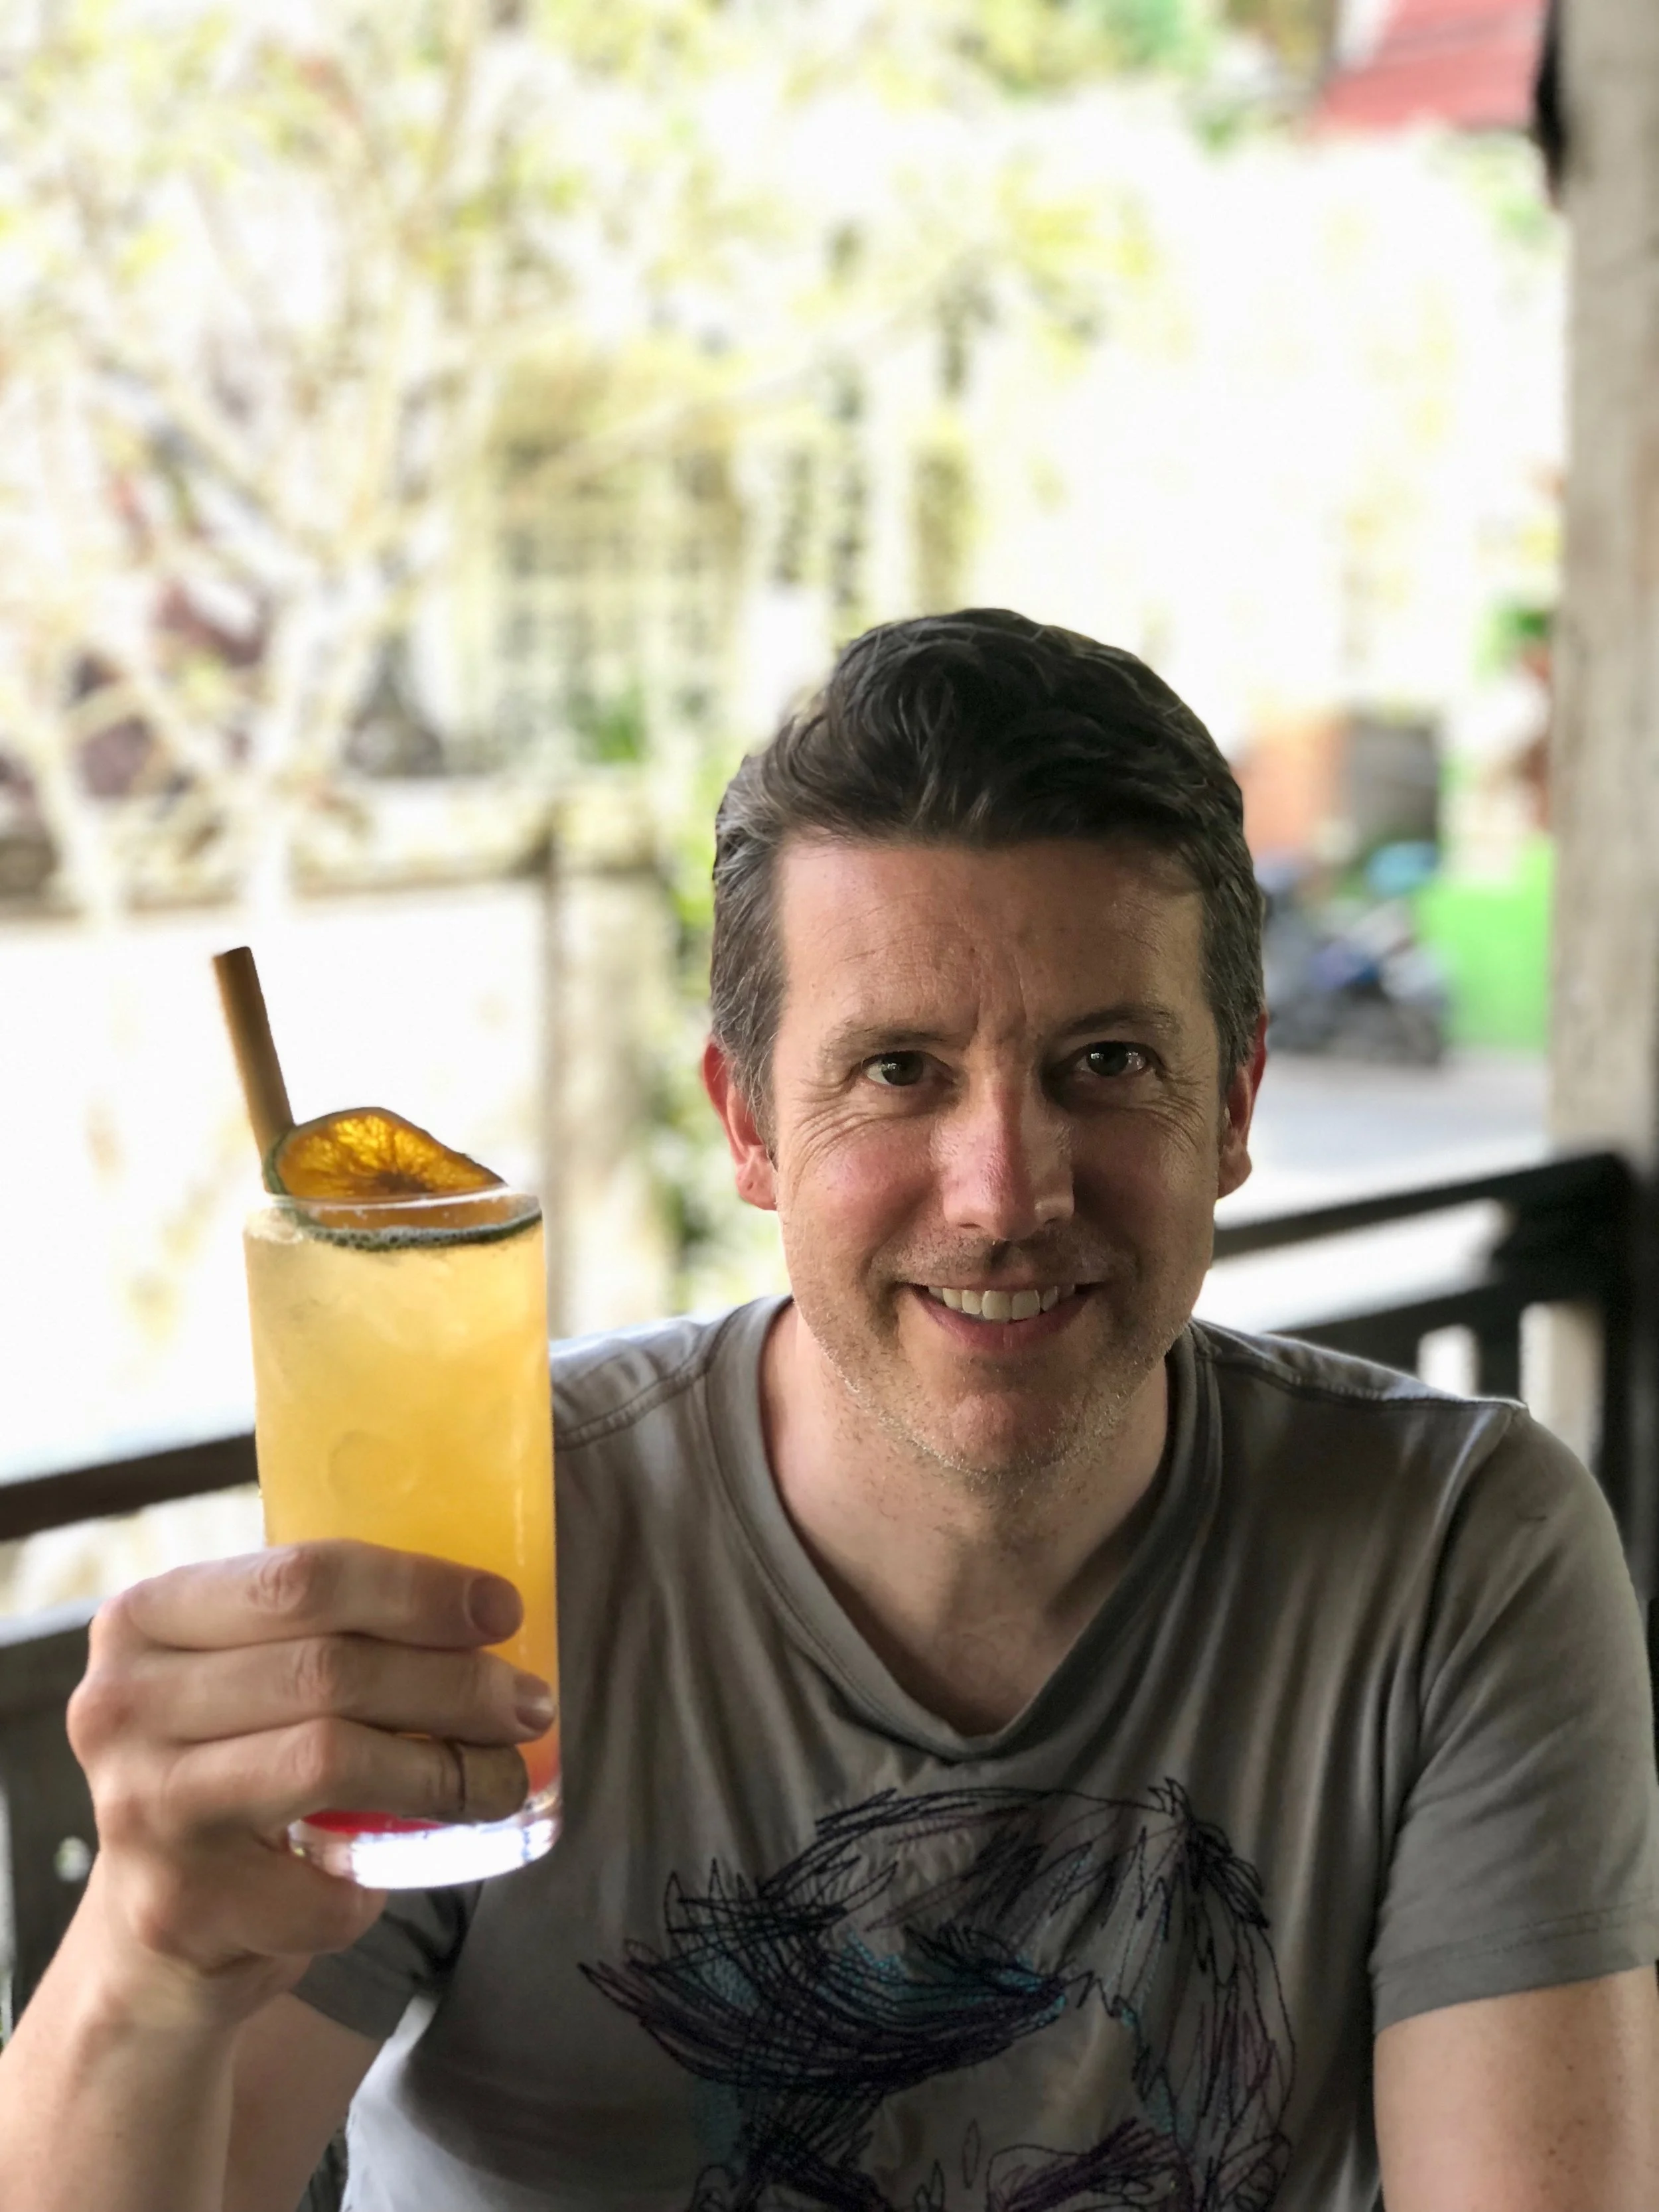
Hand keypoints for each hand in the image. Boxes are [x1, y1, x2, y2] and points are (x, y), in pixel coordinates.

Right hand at [66, 1541, 546, 2021]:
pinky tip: (392, 1873)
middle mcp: (120, 1704)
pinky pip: (323, 1883)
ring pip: (331, 1760)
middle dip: (453, 1684)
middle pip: (330, 1669)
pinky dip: (379, 1881)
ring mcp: (141, 1806)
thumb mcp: (247, 1673)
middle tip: (528, 1704)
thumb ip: (326, 1627)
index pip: (302, 1576)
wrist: (155, 1929)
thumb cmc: (237, 1763)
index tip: (504, 1609)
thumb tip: (492, 1607)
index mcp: (145, 1617)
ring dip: (444, 1774)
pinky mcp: (177, 1904)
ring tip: (503, 1779)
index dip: (418, 1589)